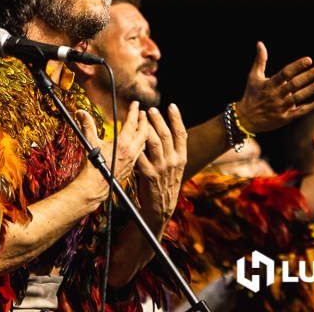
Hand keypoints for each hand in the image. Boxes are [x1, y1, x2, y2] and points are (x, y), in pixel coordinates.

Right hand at [77, 101, 148, 200]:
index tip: (135, 103)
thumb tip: (80, 112)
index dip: (134, 111)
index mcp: (123, 143)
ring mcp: (133, 159)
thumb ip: (87, 125)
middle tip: (142, 113)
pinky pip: (141, 152)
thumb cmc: (93, 165)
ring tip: (144, 126)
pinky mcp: (132, 166)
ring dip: (145, 132)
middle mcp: (131, 151)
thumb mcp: (90, 142)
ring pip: (144, 143)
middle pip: (144, 132)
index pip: (132, 123)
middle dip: (144, 120)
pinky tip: (140, 143)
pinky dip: (142, 144)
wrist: (96, 186)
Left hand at [135, 104, 187, 233]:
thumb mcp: (174, 167)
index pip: (181, 134)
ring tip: (141, 117)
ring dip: (147, 128)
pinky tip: (131, 137)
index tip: (171, 105)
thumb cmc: (164, 183)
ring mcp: (162, 168)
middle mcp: (173, 162)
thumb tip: (164, 129)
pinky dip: (137, 146)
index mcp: (181, 158)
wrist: (160, 208)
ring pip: (154, 143)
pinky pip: (142, 156)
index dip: (177, 119)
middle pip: (166, 135)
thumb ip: (171, 150)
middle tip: (151, 109)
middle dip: (158, 120)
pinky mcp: (149, 175)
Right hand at [235, 42, 313, 133]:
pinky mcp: (285, 118)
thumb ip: (260, 60)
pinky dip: (312, 107)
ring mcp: (281, 107)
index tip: (309, 59)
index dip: (297, 66)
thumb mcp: (253, 77)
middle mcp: (275, 95)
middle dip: (308, 76)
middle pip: (294, 84)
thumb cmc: (251, 94)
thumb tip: (260, 43)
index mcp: (269, 84)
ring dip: (311, 89)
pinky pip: (300, 112)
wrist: (246, 119)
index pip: (285, 73)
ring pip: (298, 97)